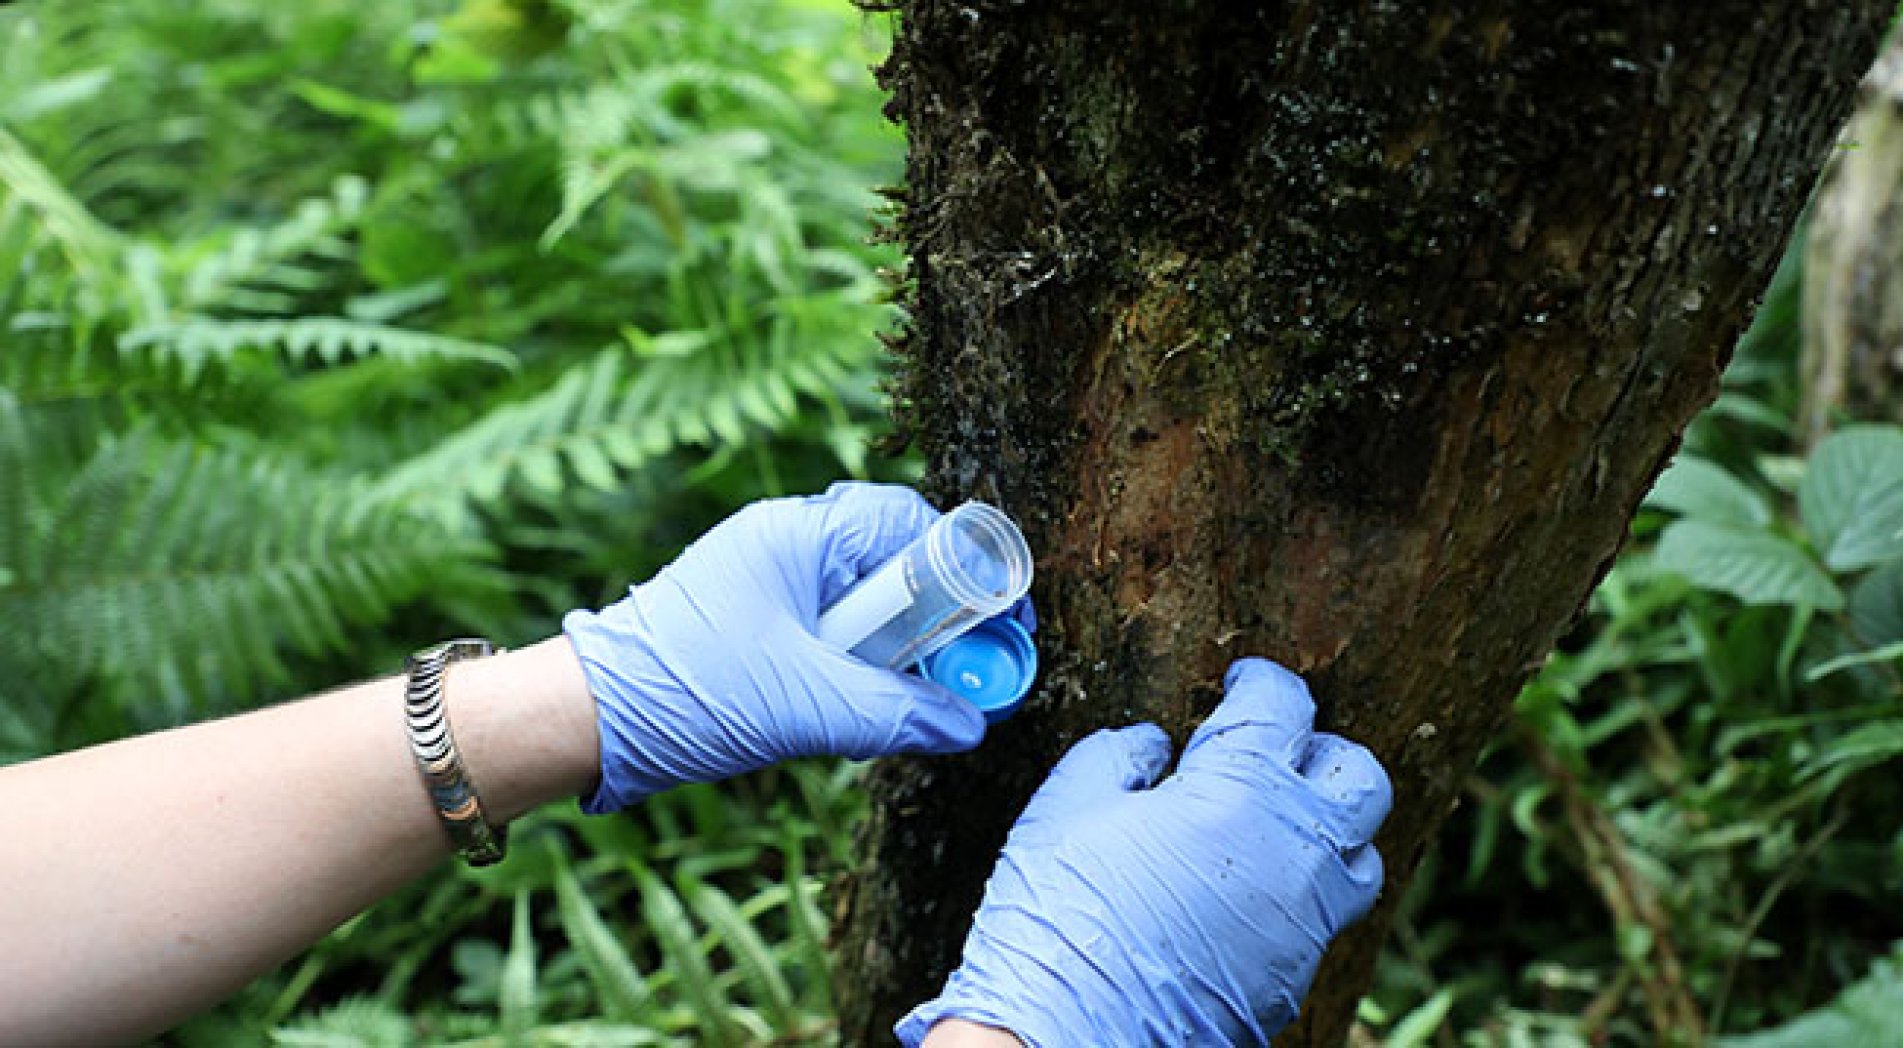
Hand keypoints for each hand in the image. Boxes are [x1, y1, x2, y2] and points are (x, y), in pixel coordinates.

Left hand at [563, 482, 991, 811]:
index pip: (911, 524)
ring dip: (897, 653)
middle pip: (896, 564)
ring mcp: (769, 582)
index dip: (967, 574)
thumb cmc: (683, 691)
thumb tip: (969, 724)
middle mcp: (786, 544)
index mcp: (798, 533)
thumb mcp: (807, 705)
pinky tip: (861, 713)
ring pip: (867, 605)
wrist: (586, 719)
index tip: (1002, 624)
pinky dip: (860, 669)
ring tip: (916, 702)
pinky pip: (834, 634)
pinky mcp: (758, 624)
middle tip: (970, 673)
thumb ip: (898, 711)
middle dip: (939, 622)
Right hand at [897, 658, 1389, 1046]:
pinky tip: (1243, 888)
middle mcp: (1294, 853)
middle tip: (1271, 749)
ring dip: (1324, 826)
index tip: (1241, 681)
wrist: (1064, 1038)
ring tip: (1271, 821)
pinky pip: (1323, 916)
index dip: (1261, 681)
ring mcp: (1304, 922)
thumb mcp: (1067, 807)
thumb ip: (1120, 756)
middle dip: (1320, 751)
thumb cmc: (1060, 917)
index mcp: (1240, 792)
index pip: (1284, 707)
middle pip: (1359, 778)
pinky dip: (1298, 889)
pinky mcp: (1293, 975)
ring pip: (1359, 854)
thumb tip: (1154, 746)